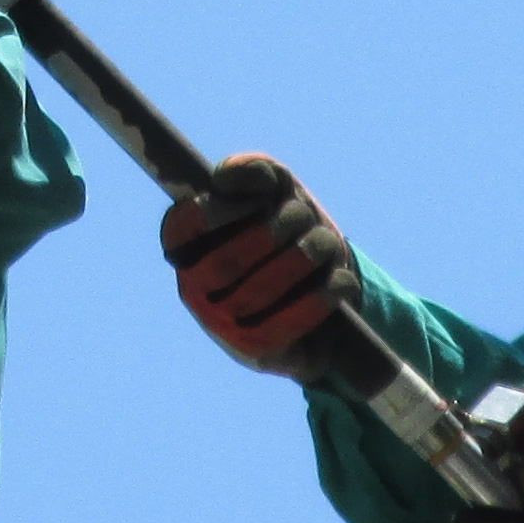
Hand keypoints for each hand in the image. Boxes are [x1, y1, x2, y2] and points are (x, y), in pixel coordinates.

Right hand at [159, 152, 357, 376]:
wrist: (320, 294)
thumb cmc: (289, 230)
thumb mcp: (274, 190)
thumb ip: (252, 169)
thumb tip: (223, 177)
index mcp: (183, 246)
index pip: (184, 226)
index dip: (219, 209)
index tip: (261, 196)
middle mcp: (192, 289)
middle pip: (227, 261)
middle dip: (275, 230)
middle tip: (304, 212)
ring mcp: (221, 326)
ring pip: (260, 292)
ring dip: (304, 257)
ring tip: (325, 243)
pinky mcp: (256, 353)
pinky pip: (287, 324)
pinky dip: (321, 296)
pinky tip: (339, 279)